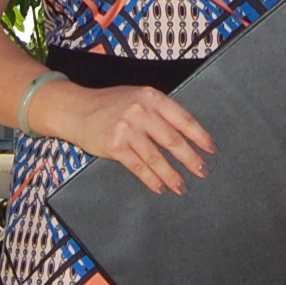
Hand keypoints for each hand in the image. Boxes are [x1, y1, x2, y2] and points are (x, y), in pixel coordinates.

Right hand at [51, 83, 212, 194]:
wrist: (74, 109)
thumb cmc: (108, 104)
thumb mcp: (136, 98)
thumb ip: (158, 111)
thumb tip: (185, 134)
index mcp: (151, 97)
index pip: (183, 119)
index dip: (200, 136)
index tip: (211, 149)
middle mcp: (140, 111)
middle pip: (173, 140)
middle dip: (190, 159)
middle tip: (202, 171)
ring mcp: (127, 128)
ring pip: (157, 157)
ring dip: (172, 174)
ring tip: (182, 186)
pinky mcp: (115, 145)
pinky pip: (139, 167)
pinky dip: (152, 179)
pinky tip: (160, 187)